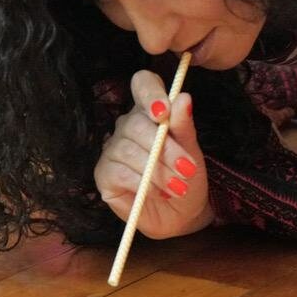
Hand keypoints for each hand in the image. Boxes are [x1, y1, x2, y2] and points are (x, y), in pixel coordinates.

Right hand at [94, 70, 213, 239]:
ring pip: (129, 151)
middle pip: (136, 124)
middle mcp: (128, 125)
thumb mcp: (192, 150)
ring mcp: (113, 148)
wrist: (181, 212)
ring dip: (157, 171)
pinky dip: (142, 184)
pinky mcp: (104, 173)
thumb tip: (184, 97)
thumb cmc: (186, 176)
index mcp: (150, 110)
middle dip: (165, 149)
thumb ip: (184, 125)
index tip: (164, 112)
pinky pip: (119, 172)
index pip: (142, 84)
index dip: (150, 93)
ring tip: (177, 187)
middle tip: (187, 170)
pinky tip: (157, 193)